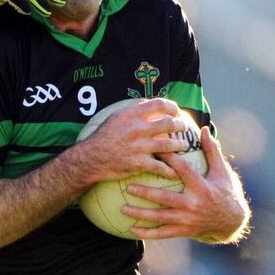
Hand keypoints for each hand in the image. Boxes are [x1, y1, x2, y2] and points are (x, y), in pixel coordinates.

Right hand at [76, 98, 191, 182]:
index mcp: (132, 115)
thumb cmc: (103, 137)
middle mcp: (137, 129)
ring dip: (180, 145)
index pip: (159, 104)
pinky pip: (160, 167)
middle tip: (183, 127)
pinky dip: (170, 170)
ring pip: (169, 145)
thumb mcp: (115, 117)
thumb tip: (149, 103)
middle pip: (168, 123)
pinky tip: (175, 171)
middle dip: (180, 125)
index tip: (176, 111)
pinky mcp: (139, 163)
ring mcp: (139, 146)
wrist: (90, 158)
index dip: (172, 107)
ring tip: (183, 146)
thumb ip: (133, 110)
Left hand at [125, 126, 250, 242]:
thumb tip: (202, 129)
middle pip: (164, 197)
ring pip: (159, 217)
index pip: (182, 170)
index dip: (167, 159)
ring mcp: (187, 219)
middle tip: (127, 186)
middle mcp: (193, 203)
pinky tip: (131, 229)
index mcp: (201, 187)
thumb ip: (211, 150)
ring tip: (122, 208)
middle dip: (145, 192)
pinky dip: (146, 233)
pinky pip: (161, 233)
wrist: (231, 221)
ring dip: (139, 213)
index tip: (152, 149)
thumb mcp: (221, 171)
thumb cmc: (225, 191)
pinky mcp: (183, 231)